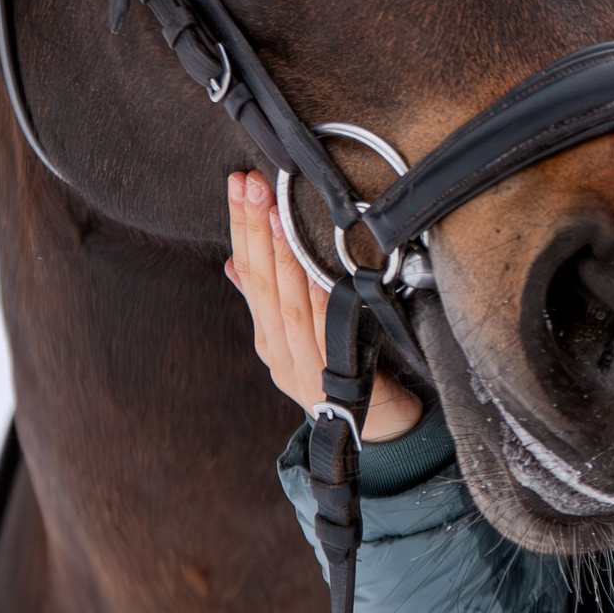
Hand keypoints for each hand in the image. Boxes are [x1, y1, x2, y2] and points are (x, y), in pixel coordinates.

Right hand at [223, 172, 425, 442]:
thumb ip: (269, 299)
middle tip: (250, 185)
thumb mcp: (298, 333)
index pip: (246, 271)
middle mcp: (279, 351)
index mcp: (268, 337)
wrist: (379, 427)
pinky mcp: (333, 379)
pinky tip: (314, 273)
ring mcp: (303, 366)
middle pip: (260, 283)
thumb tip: (234, 261)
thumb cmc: (341, 373)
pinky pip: (324, 332)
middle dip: (253, 229)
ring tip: (274, 216)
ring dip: (280, 258)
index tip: (239, 185)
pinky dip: (316, 301)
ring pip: (286, 305)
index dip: (241, 227)